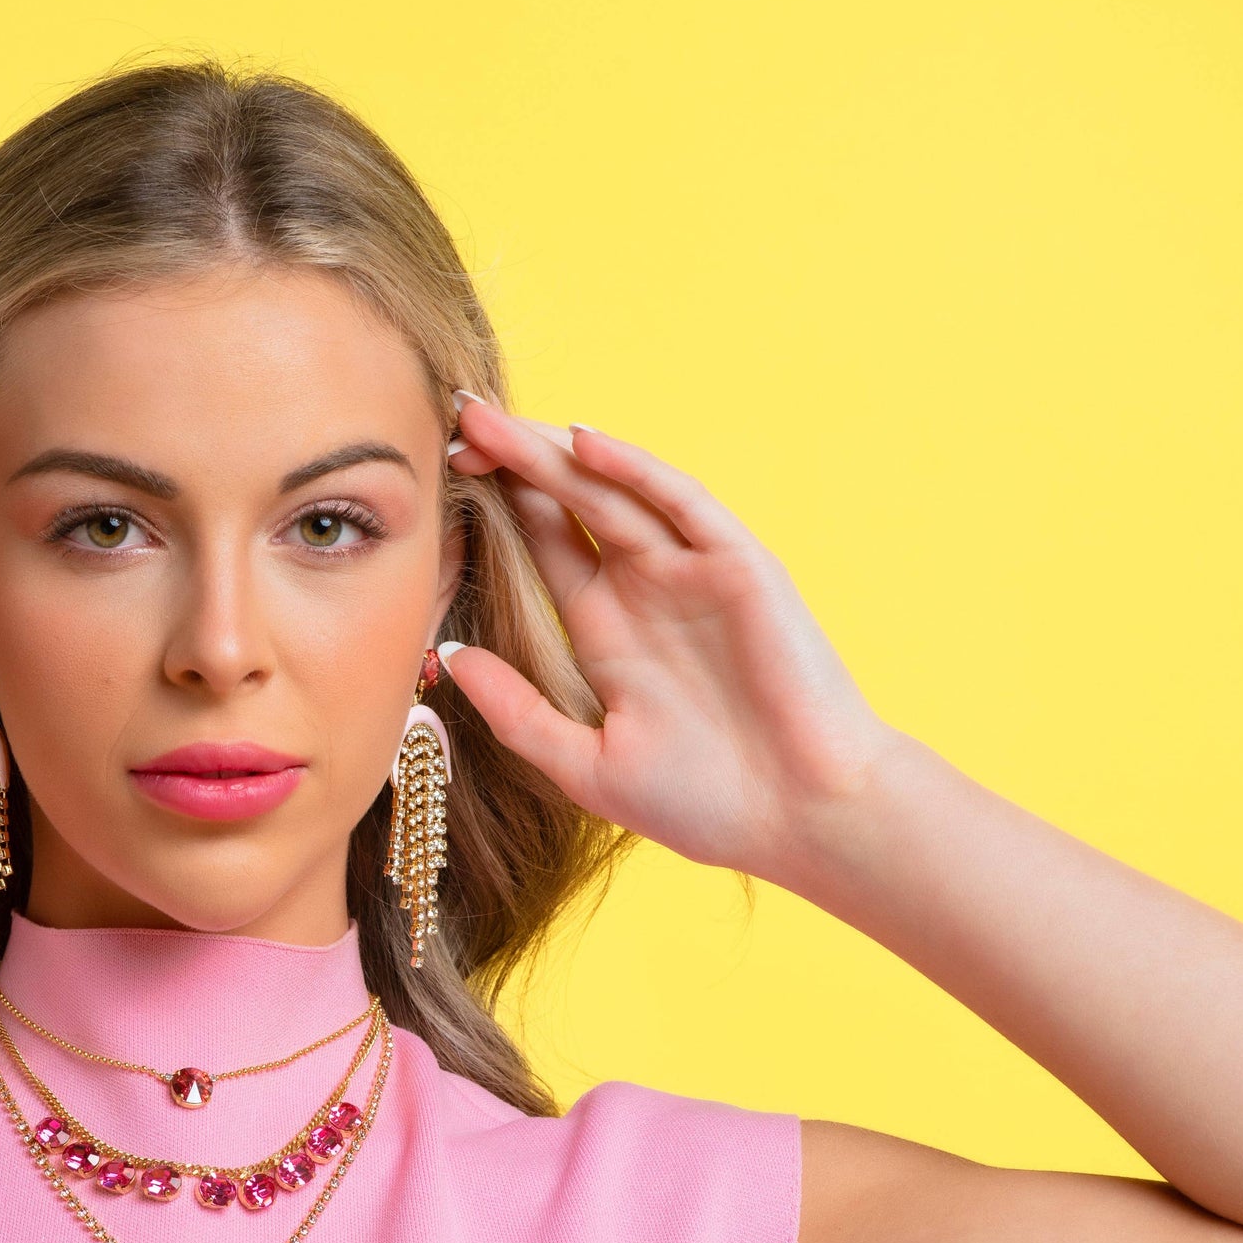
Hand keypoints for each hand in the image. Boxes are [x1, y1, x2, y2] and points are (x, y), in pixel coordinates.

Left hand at [440, 396, 901, 883]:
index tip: (438, 470)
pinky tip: (581, 443)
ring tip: (494, 421)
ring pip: (612, 491)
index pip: (541, 544)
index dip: (494, 505)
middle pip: (567, 504)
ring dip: (554, 453)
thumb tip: (447, 658)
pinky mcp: (738, 567)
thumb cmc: (706, 804)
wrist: (804, 822)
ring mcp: (691, 572)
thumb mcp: (586, 763)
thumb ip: (518, 711)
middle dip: (513, 462)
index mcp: (605, 630)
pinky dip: (634, 469)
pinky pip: (682, 503)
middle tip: (457, 422)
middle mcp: (644, 589)